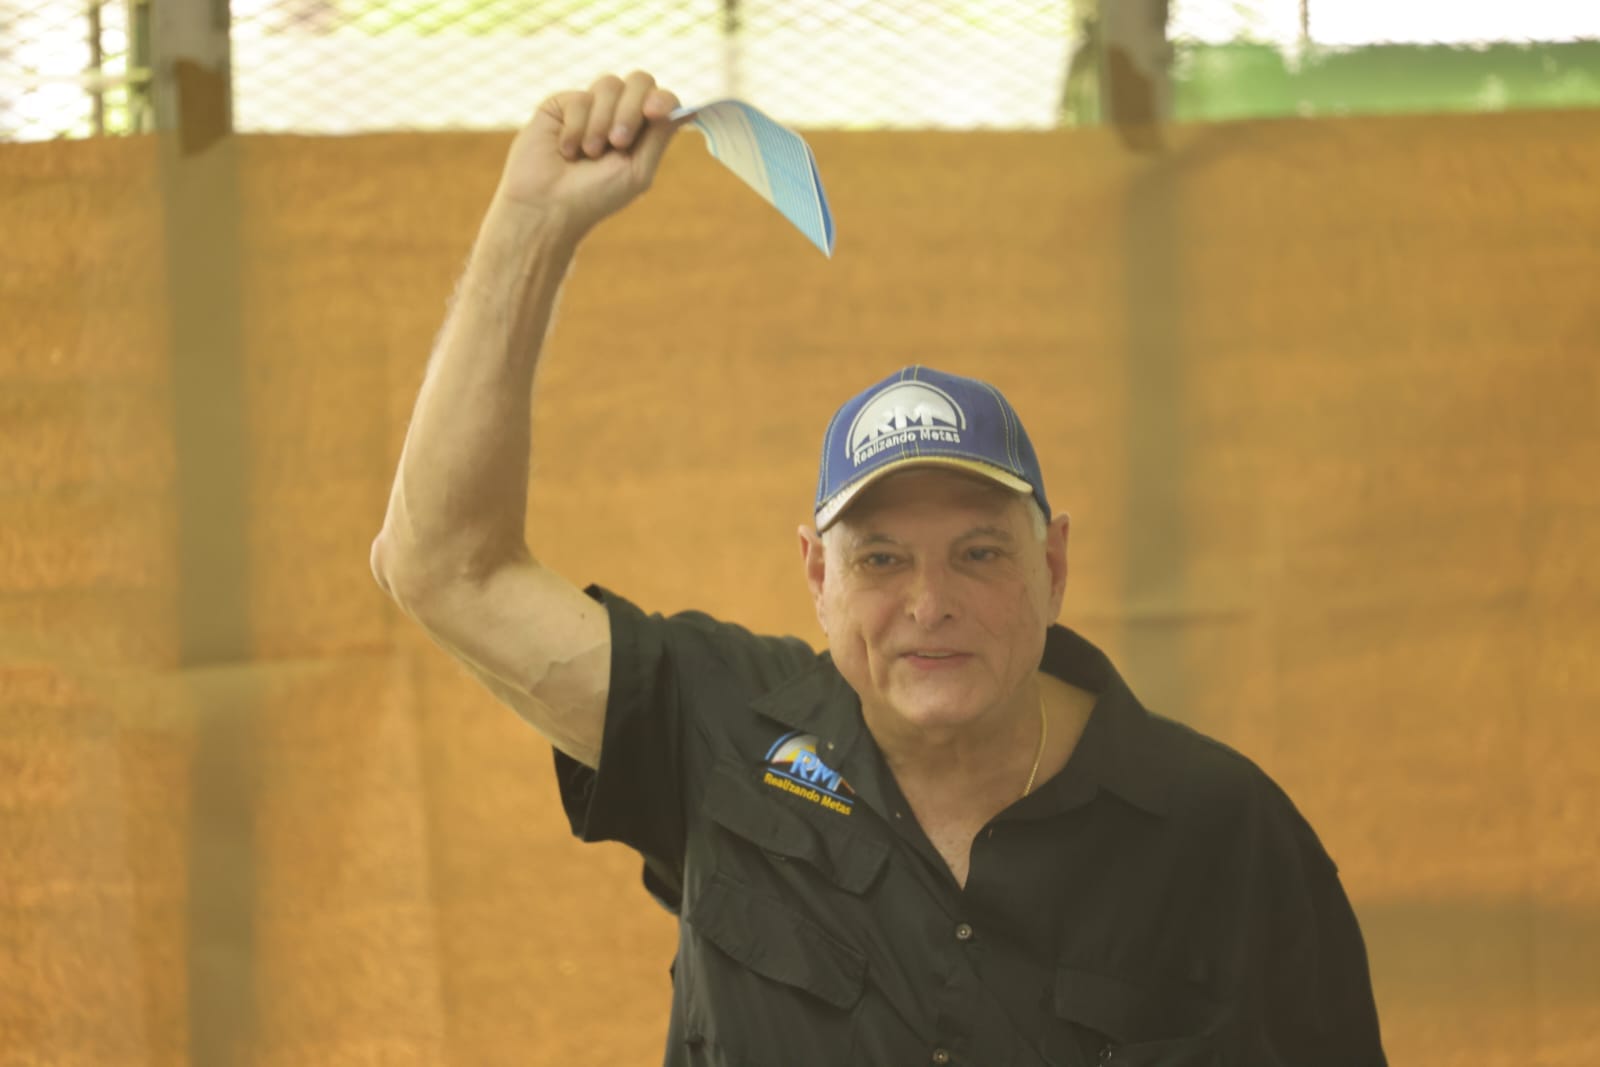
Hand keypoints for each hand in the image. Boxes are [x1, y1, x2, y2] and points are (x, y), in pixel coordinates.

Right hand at [496, 71, 682, 238]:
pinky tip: (566, 150)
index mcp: (642, 131)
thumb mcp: (637, 171)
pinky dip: (576, 127)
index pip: (662, 98)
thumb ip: (660, 136)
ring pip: (609, 84)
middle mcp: (618, 113)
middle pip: (640, 80)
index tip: (654, 112)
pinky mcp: (562, 104)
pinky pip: (580, 98)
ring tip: (589, 153)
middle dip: (631, 109)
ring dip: (602, 122)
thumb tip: (688, 108)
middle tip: (618, 142)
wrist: (548, 205)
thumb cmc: (595, 196)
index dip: (662, 99)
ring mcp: (591, 106)